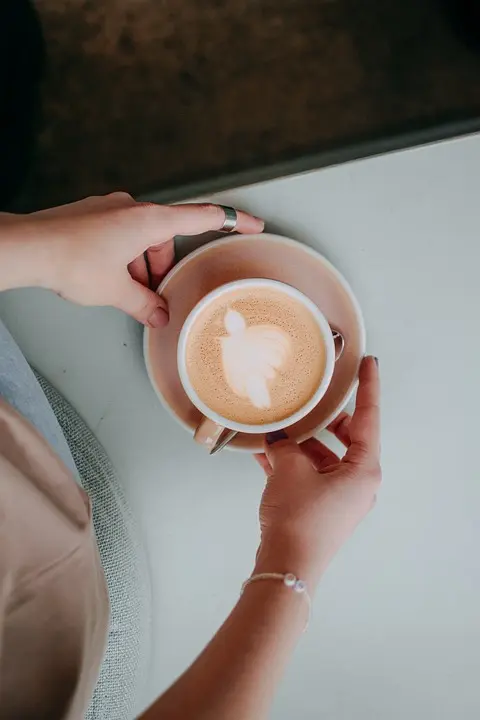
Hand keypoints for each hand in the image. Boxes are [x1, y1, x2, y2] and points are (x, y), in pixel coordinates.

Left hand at [3, 193, 262, 325]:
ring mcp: (109, 208)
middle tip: (149, 295)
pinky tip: (105, 277)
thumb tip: (159, 316)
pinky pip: (119, 236)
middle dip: (159, 269)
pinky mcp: (92, 215)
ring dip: (138, 266)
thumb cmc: (71, 261)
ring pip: (139, 240)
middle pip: (163, 239)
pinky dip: (121, 258)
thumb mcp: (117, 291)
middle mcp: (131, 207)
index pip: (202, 217)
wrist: (27, 247)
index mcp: (149, 220)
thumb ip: (144, 305)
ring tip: (121, 291)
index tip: (255, 224)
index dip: (233, 221)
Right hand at [254, 356, 380, 587]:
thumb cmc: (299, 520)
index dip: (368, 388)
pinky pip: (310, 475)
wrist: (287, 567)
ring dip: (300, 444)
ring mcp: (340, 496)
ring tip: (276, 429)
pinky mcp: (322, 508)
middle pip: (347, 437)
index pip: (368, 418)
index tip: (369, 363)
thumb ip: (285, 445)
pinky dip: (292, 464)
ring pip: (324, 457)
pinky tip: (265, 452)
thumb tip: (278, 437)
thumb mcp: (290, 470)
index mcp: (364, 469)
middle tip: (312, 400)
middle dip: (325, 420)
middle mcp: (358, 482)